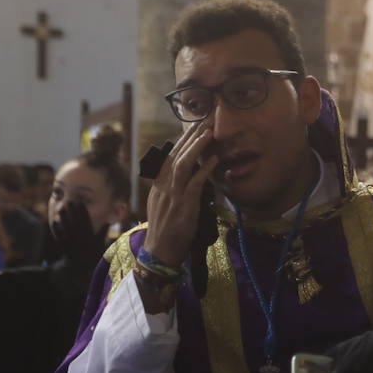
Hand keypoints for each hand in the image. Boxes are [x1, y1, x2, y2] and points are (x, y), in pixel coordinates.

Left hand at [51, 199, 106, 274]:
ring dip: (64, 217)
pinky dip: (57, 228)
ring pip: (66, 226)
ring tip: (61, 208)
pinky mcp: (64, 245)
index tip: (80, 202)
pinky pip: (59, 235)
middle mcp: (80, 236)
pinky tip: (54, 221)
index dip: (82, 210)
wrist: (82, 268)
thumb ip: (103, 232)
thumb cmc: (93, 254)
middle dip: (72, 210)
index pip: (85, 220)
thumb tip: (108, 221)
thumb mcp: (100, 243)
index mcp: (89, 235)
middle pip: (75, 220)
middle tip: (70, 201)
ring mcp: (71, 240)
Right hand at [142, 121, 219, 266]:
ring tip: (209, 132)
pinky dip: (204, 169)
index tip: (192, 128)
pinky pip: (194, 182)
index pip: (168, 157)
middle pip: (175, 155)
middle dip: (189, 136)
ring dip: (196, 146)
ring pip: (182, 163)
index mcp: (158, 185)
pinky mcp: (183, 205)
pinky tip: (214, 159)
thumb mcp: (164, 205)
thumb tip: (187, 177)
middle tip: (203, 121)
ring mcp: (172, 194)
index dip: (181, 142)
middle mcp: (163, 186)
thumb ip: (172, 189)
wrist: (160, 251)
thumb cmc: (166, 230)